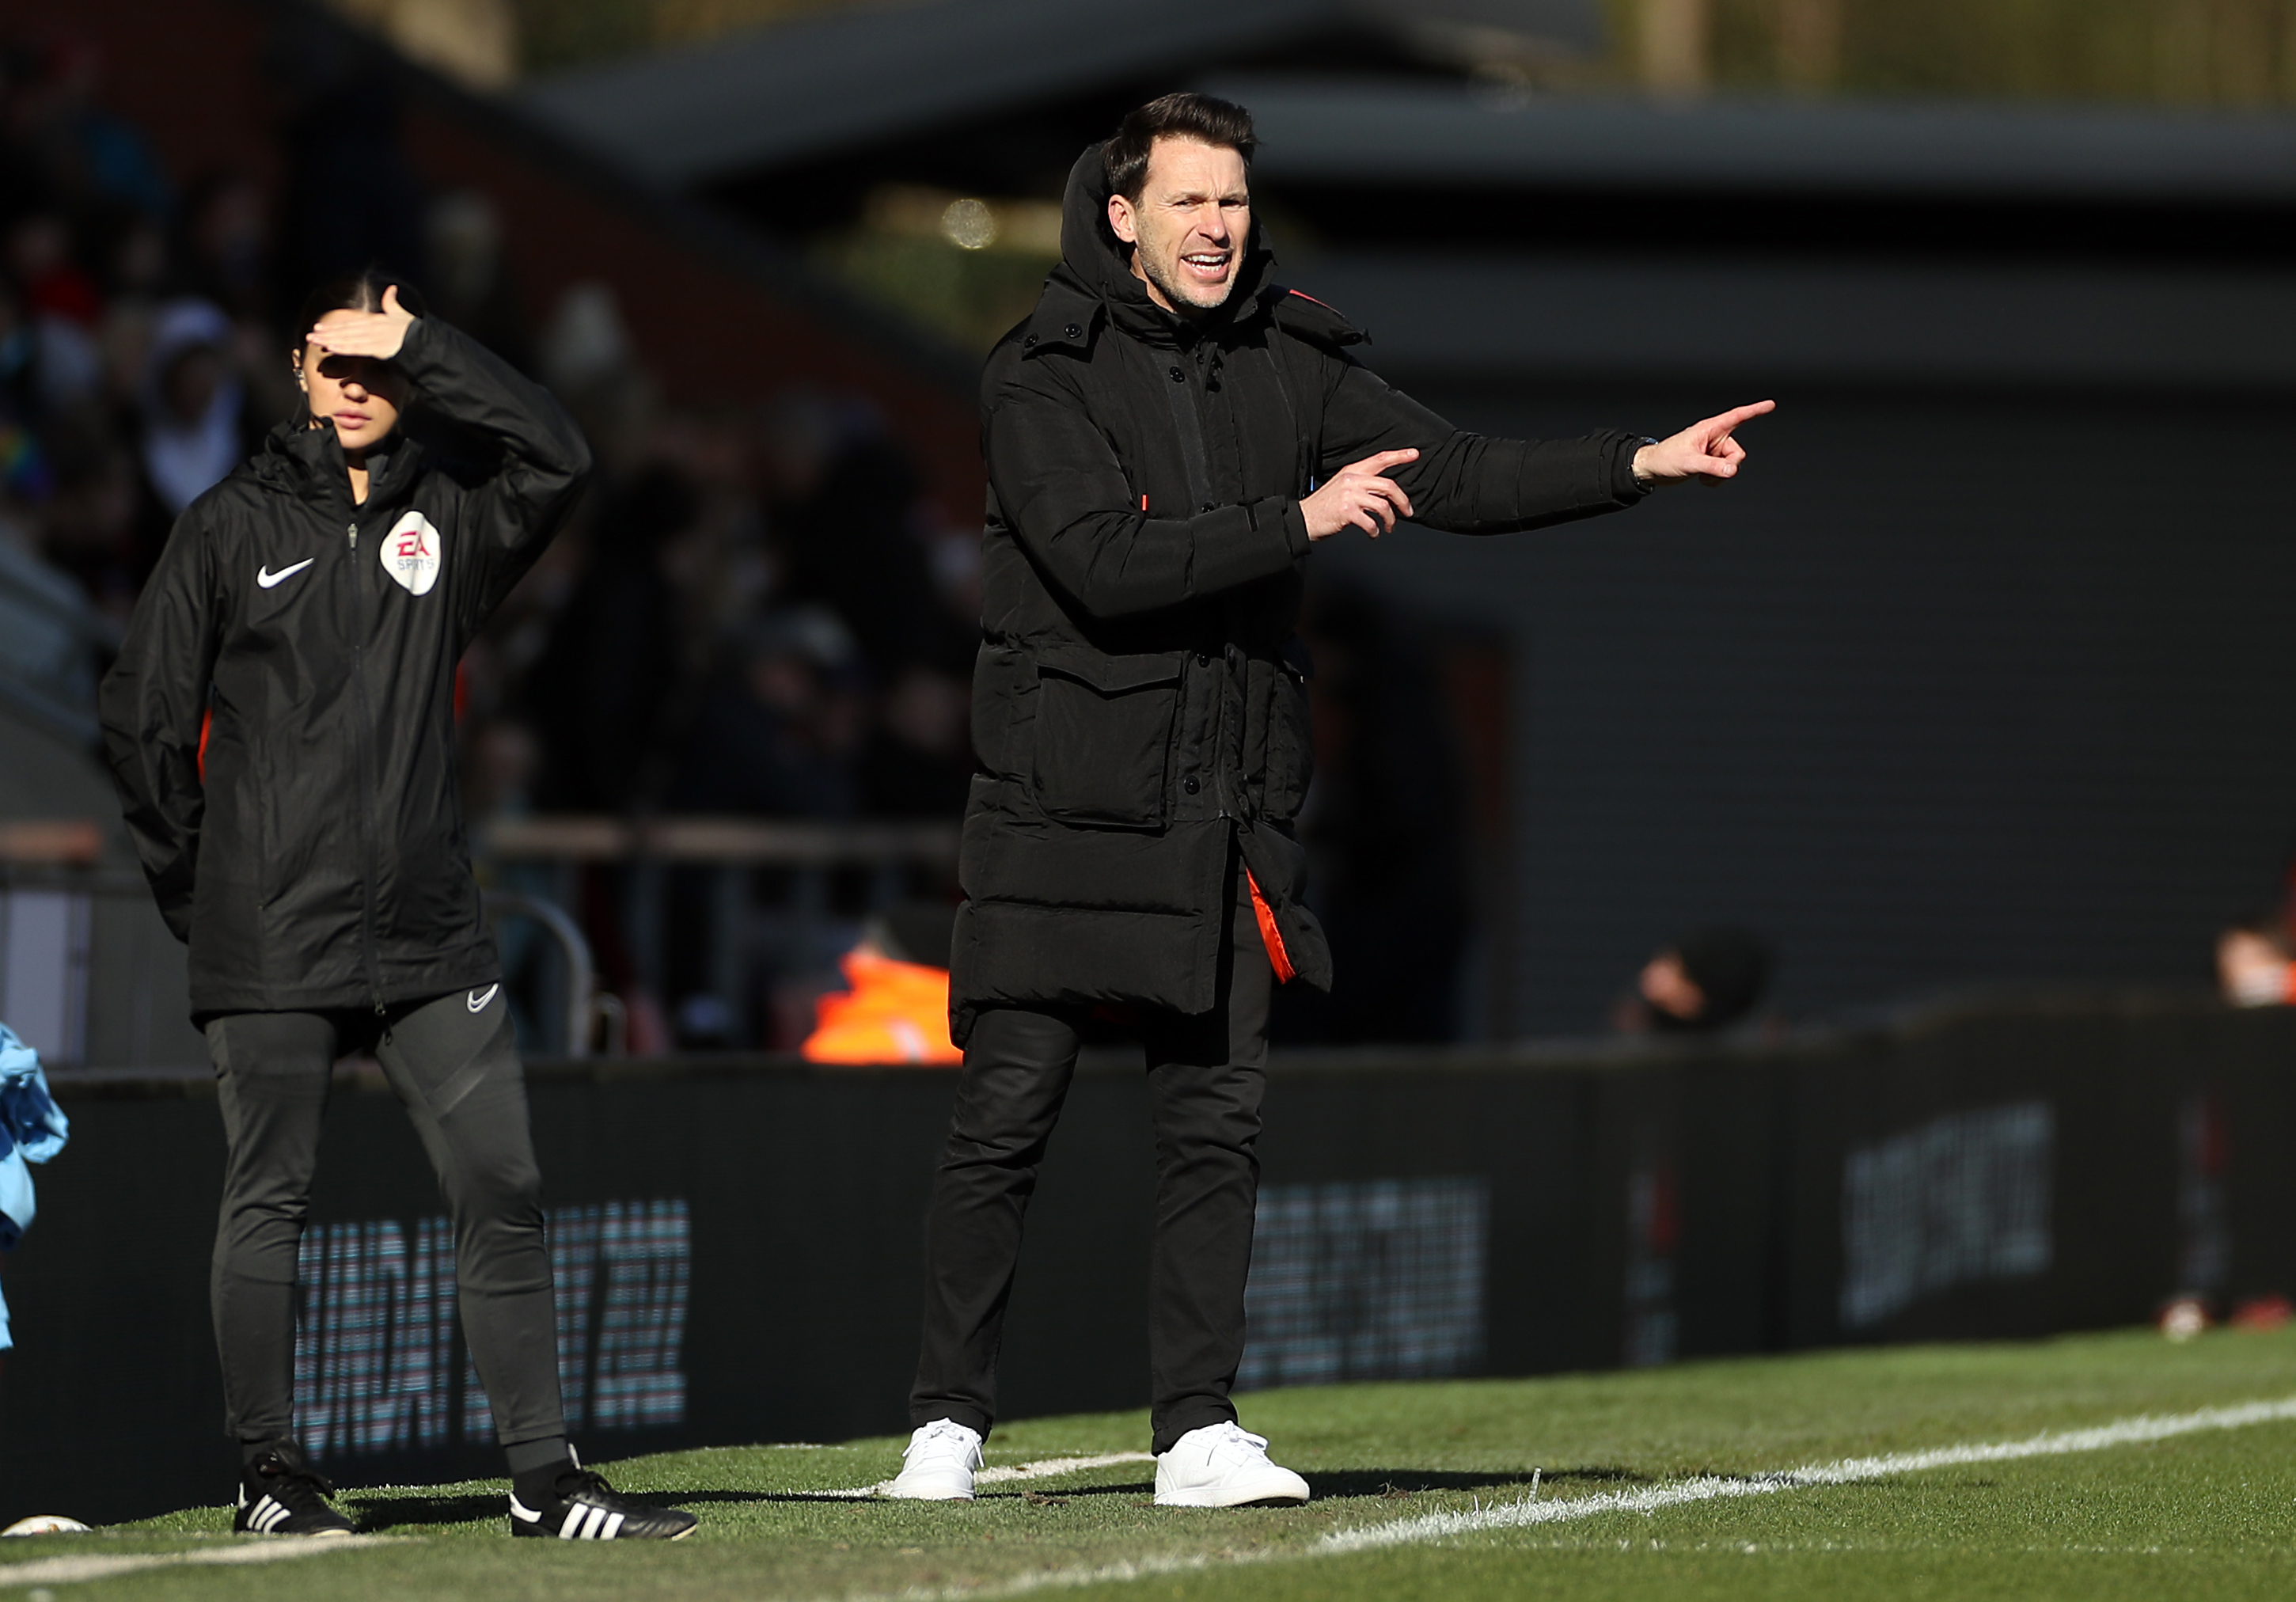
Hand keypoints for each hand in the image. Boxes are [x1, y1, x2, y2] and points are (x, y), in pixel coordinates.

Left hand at [307, 283, 416, 360]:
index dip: (333, 324)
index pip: (350, 322)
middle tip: (310, 335)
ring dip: (330, 339)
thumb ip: (392, 302)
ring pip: (347, 338)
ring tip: (315, 341)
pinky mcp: (378, 349)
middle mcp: (371, 327)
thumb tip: (391, 288)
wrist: (424, 340)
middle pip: (345, 329)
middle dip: (327, 332)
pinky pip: (357, 348)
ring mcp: (373, 338)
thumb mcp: (401, 313)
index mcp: (375, 319)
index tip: (319, 326)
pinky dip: (343, 347)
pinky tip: (331, 347)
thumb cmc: (413, 329)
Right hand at [1301, 448, 1417, 539]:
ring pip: (1383, 506)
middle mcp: (1352, 480)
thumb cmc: (1325, 506)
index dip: (1399, 456)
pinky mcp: (1346, 512)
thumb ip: (1361, 484)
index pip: (1380, 459)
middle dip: (1402, 501)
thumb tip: (1385, 493)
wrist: (1304, 519)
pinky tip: (1373, 534)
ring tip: (1387, 527)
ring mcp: (1349, 495)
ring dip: (1390, 520)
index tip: (1415, 454)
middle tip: (1408, 511)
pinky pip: (1370, 522)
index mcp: (1352, 471)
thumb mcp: (1342, 487)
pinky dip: (1375, 531)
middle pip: (1388, 486)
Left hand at [1632, 400, 1773, 486]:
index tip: (1770, 405)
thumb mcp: (1689, 463)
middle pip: (1737, 453)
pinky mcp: (1711, 463)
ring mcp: (1714, 451)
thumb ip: (1712, 467)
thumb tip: (1733, 471)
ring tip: (1701, 476)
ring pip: (1732, 465)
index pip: (1736, 417)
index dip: (1754, 410)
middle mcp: (1714, 438)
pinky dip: (1716, 480)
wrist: (1653, 469)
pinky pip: (1725, 473)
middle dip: (1727, 466)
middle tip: (1709, 471)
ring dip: (1720, 475)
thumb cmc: (1665, 458)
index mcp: (1709, 429)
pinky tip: (1702, 479)